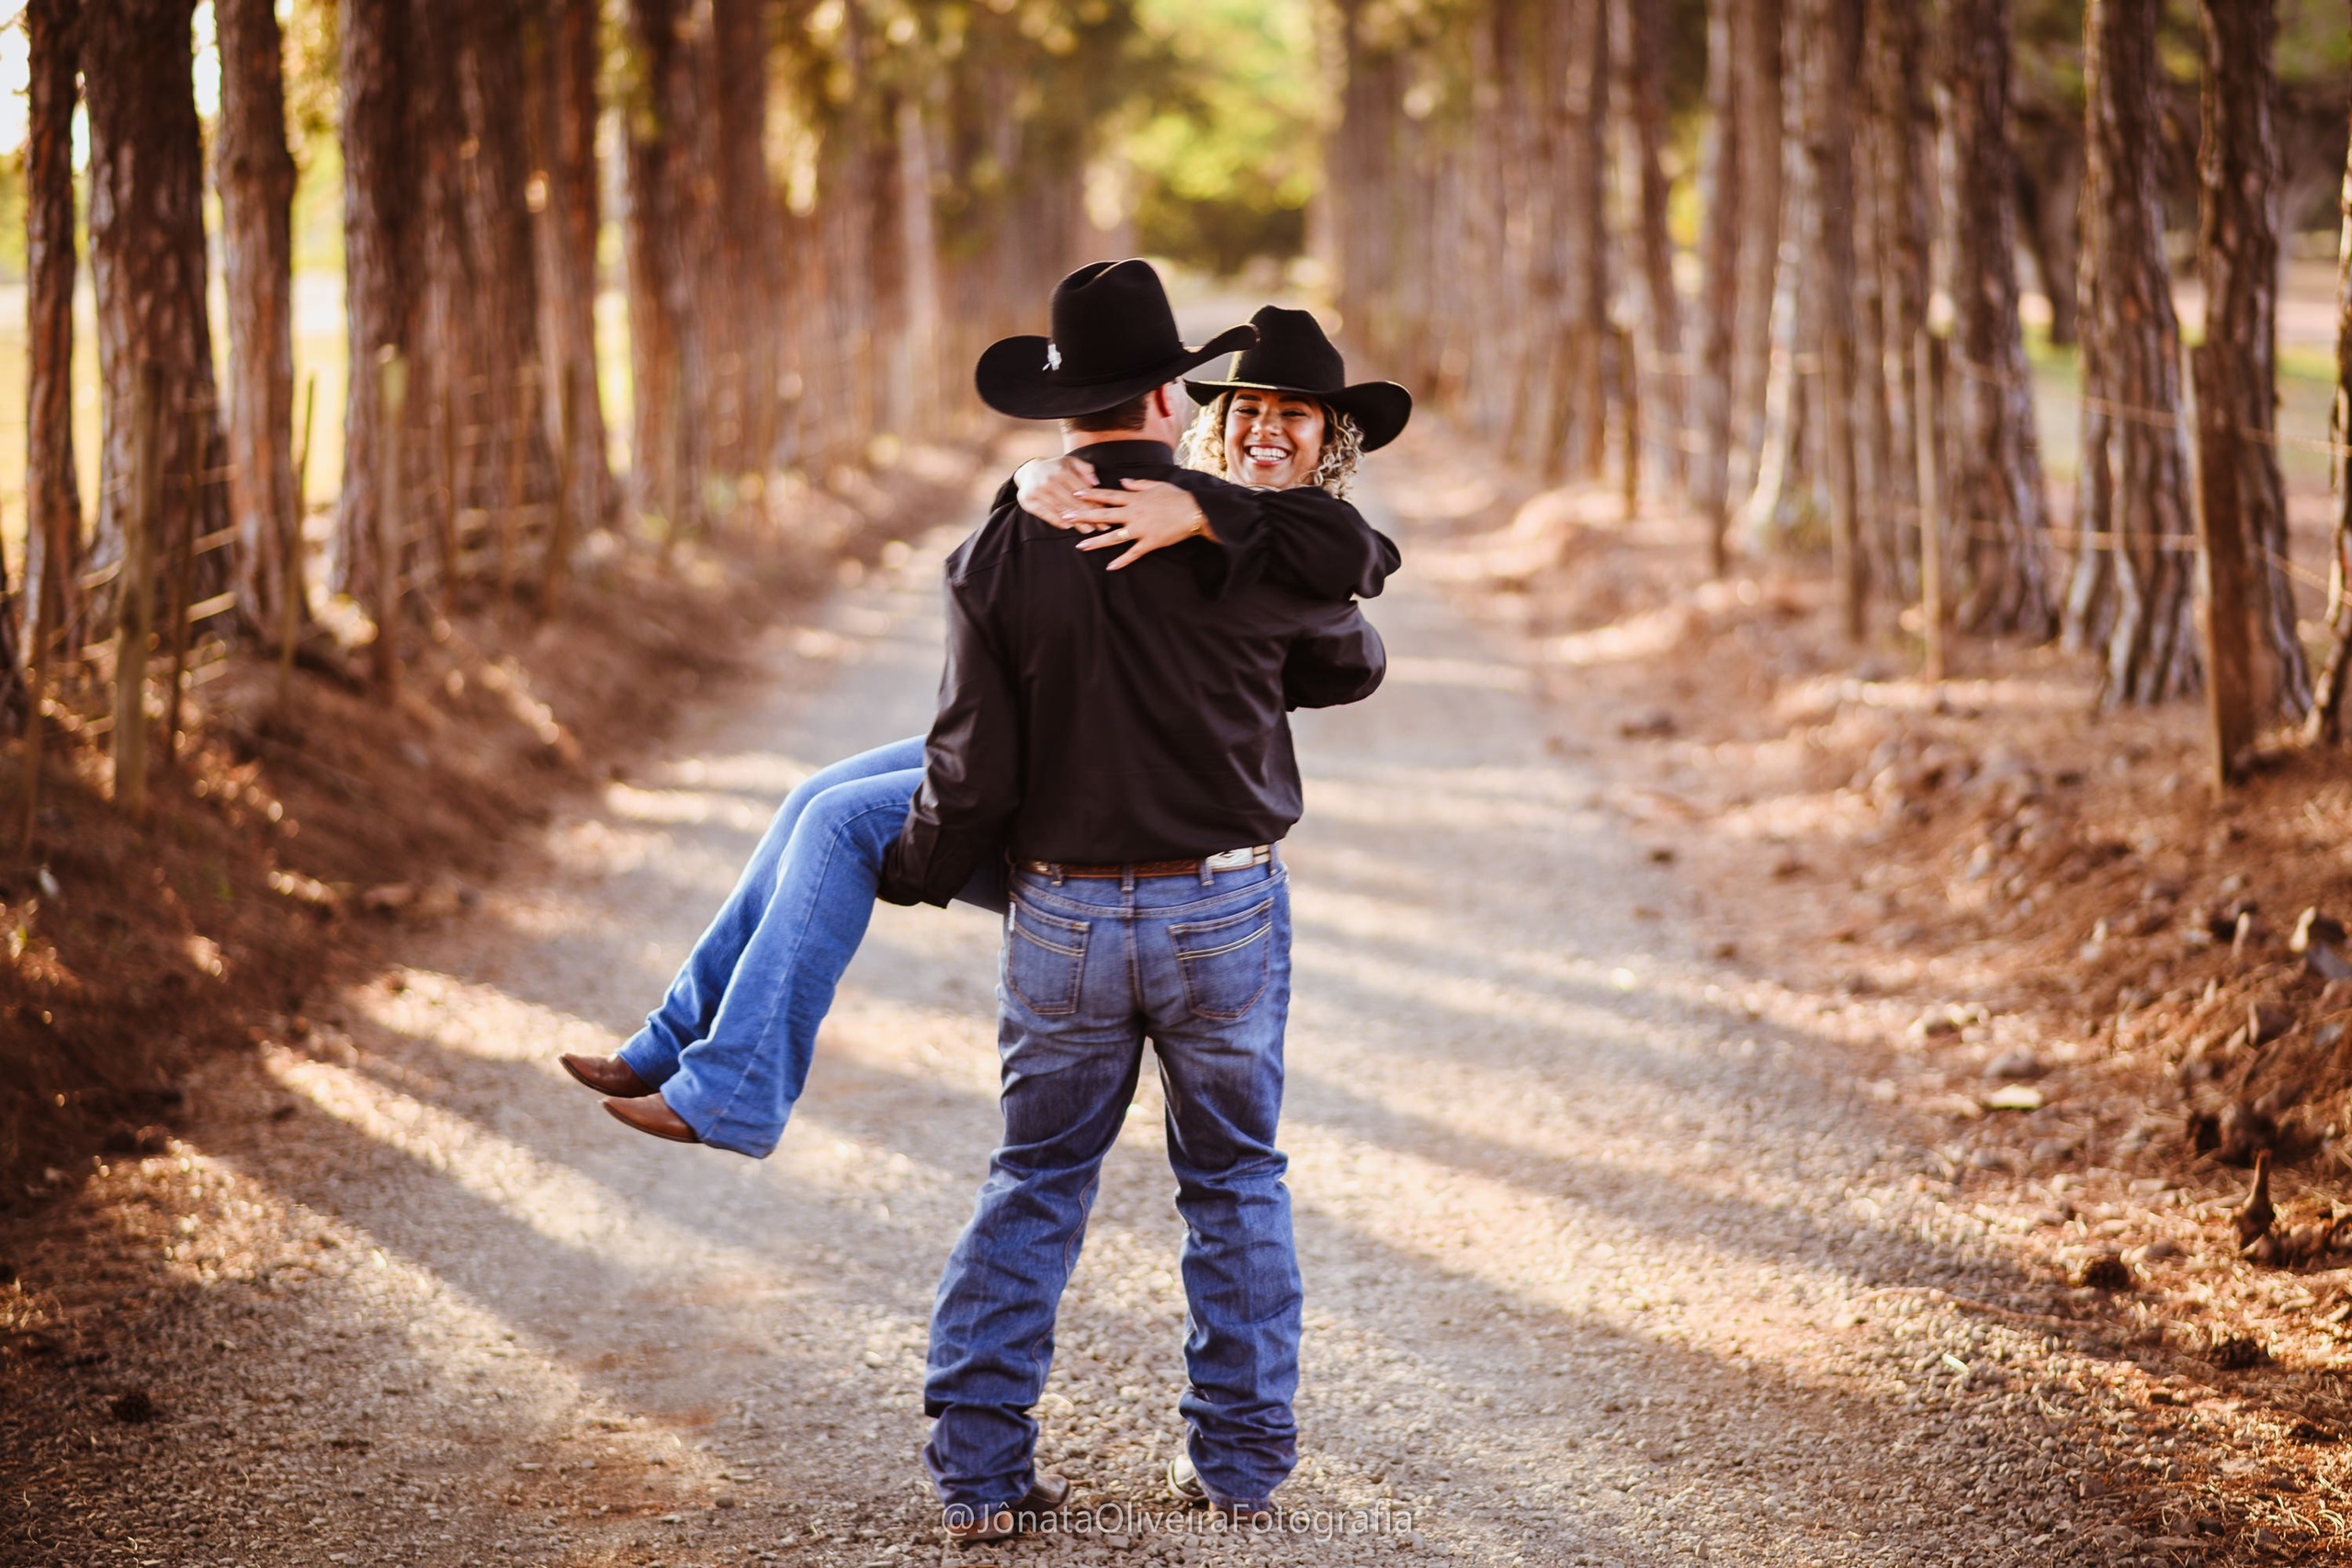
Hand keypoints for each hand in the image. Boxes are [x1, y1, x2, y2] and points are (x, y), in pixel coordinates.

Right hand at [1014, 455, 1101, 529]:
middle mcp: (1048, 480)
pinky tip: (1068, 526)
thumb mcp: (1071, 462)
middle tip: (1101, 526)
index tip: (1105, 513)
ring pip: (1060, 509)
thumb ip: (1086, 469)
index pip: (1082, 490)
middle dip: (1088, 515)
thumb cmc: (1056, 468)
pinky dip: (1057, 521)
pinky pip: (1046, 514)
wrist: (1029, 471)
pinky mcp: (1028, 501)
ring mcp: (1037, 491)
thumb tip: (1096, 483)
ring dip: (1076, 522)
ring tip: (1088, 529)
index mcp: (1061, 470)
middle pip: (1072, 502)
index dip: (1094, 503)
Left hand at [1070, 480, 1214, 569]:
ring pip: (1114, 537)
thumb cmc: (1177, 497)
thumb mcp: (1156, 485)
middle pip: (1104, 515)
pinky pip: (1133, 553)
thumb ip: (1137, 484)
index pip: (1108, 496)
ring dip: (1096, 542)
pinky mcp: (1150, 542)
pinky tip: (1110, 566)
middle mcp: (1134, 514)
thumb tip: (1122, 481)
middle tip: (1065, 517)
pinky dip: (1122, 561)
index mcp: (1135, 499)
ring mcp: (1141, 529)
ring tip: (1080, 545)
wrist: (1195, 511)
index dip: (1091, 495)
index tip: (1075, 494)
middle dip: (1083, 516)